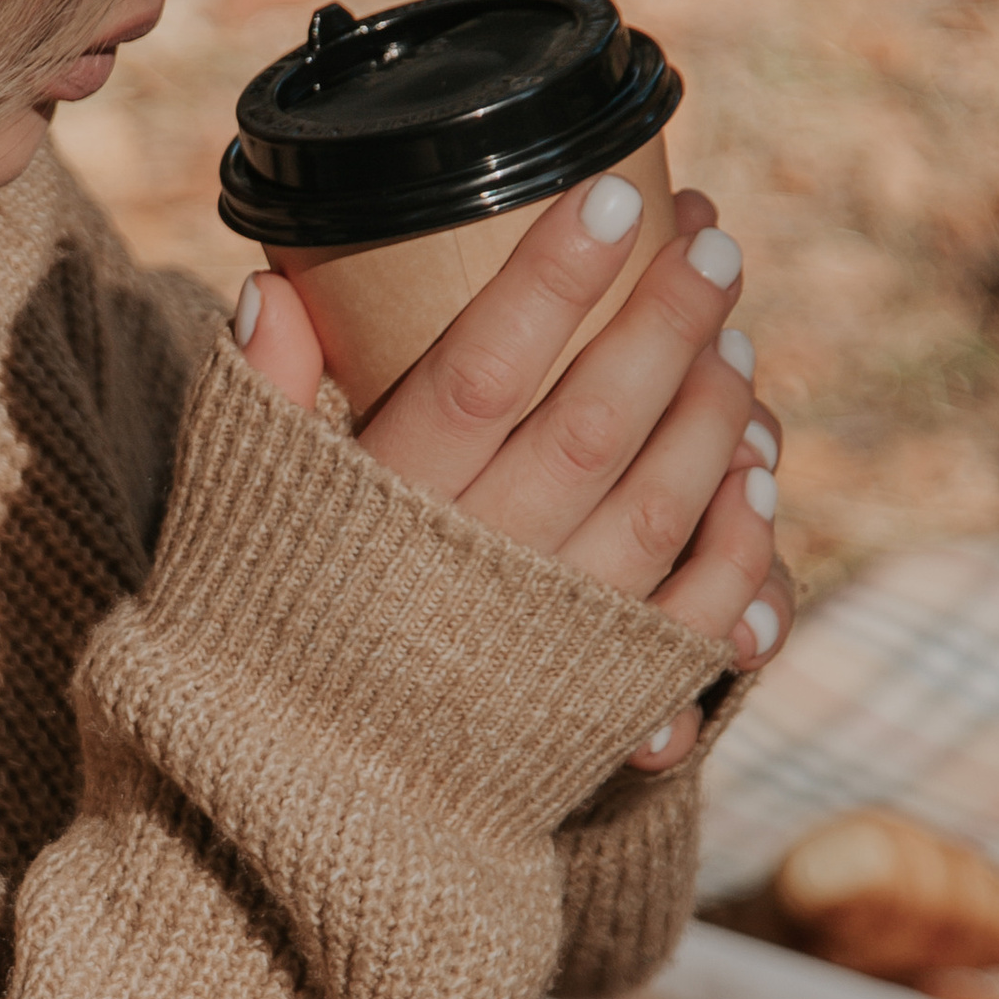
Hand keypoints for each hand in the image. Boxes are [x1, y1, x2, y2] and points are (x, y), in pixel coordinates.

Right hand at [235, 178, 792, 771]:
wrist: (297, 805)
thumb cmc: (265, 628)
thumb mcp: (239, 507)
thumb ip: (261, 396)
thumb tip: (274, 281)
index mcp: (383, 508)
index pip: (479, 370)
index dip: (552, 278)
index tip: (612, 193)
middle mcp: (473, 570)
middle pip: (591, 423)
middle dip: (666, 320)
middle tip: (714, 239)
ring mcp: (545, 637)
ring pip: (656, 506)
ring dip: (712, 412)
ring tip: (734, 335)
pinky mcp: (596, 698)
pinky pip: (692, 617)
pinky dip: (739, 544)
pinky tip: (759, 471)